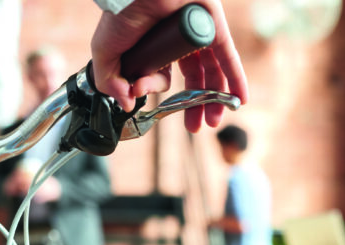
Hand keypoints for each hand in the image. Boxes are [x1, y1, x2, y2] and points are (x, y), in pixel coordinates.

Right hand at [90, 0, 247, 132]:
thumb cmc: (120, 16)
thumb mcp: (105, 54)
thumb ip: (111, 83)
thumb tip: (126, 104)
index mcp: (156, 48)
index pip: (163, 78)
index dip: (154, 89)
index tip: (140, 90)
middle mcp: (179, 43)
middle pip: (193, 80)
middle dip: (194, 106)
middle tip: (194, 127)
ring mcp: (198, 36)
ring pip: (212, 73)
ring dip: (215, 99)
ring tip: (212, 121)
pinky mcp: (214, 29)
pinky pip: (228, 58)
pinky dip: (236, 79)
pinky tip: (239, 99)